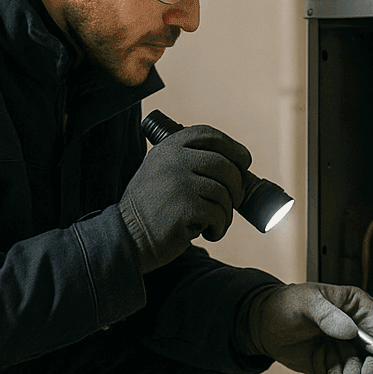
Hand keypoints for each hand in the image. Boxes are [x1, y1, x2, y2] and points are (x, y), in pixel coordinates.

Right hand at [118, 125, 250, 271]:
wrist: (128, 238)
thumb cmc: (153, 210)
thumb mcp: (163, 173)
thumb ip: (188, 162)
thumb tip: (237, 167)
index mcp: (168, 147)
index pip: (209, 135)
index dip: (233, 147)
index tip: (244, 162)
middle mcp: (173, 160)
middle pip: (225, 165)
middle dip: (237, 186)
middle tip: (234, 202)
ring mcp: (178, 182)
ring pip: (224, 193)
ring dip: (226, 213)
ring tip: (213, 224)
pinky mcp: (185, 206)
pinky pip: (218, 214)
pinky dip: (219, 227)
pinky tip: (208, 233)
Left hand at [247, 284, 372, 373]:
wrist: (262, 325)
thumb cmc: (285, 304)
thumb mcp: (306, 302)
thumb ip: (327, 314)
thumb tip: (349, 330)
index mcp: (355, 307)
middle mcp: (354, 329)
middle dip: (366, 370)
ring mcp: (343, 348)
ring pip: (358, 371)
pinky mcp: (332, 365)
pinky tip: (322, 372)